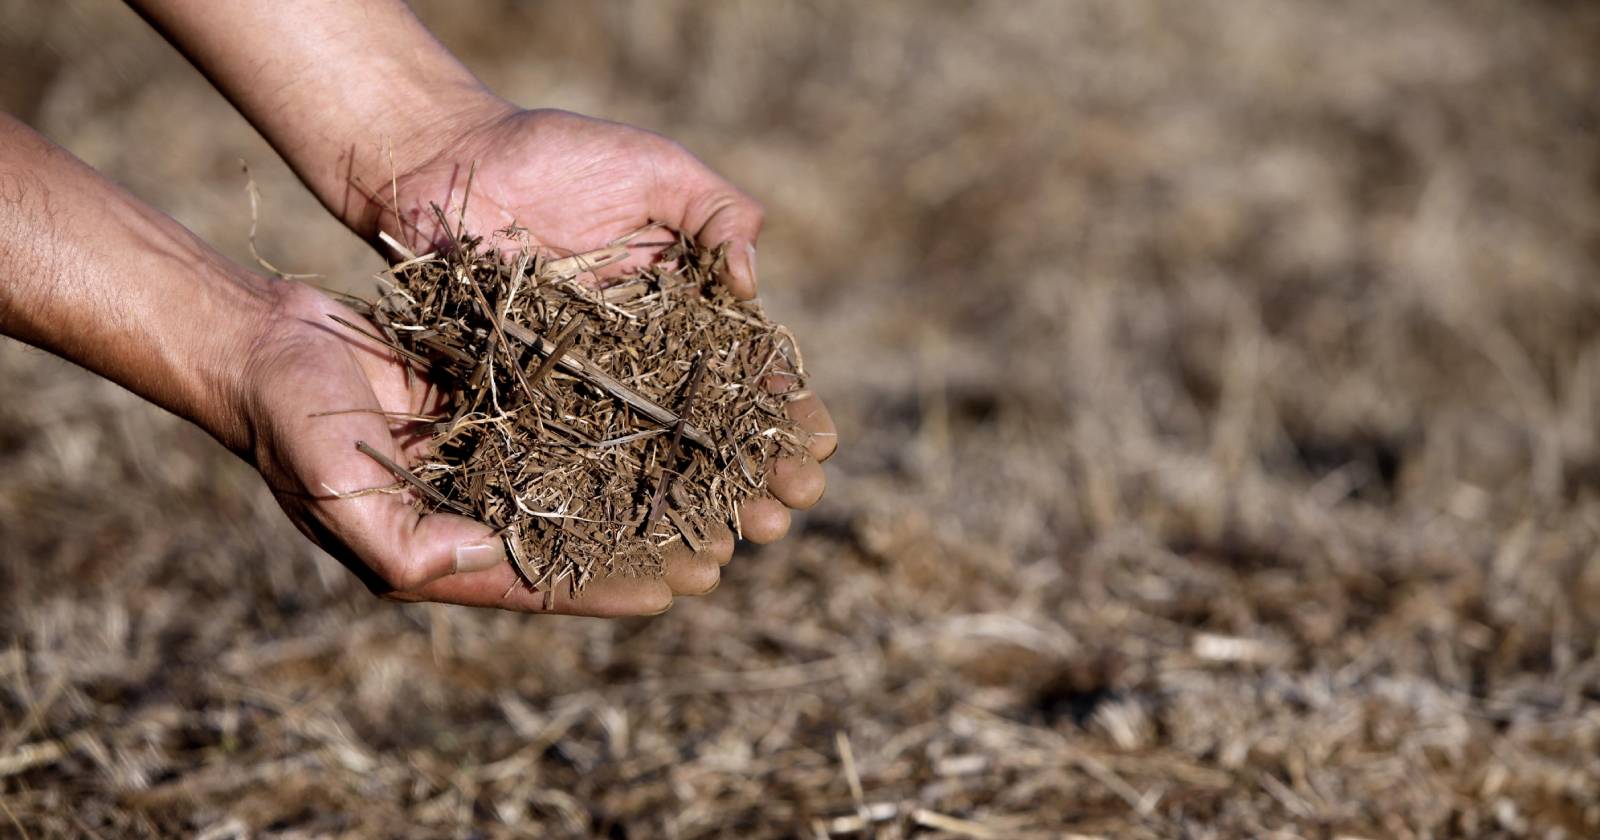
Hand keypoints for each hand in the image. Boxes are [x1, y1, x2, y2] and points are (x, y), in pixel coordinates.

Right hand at [242, 282, 699, 614]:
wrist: (261, 342)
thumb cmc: (292, 426)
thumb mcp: (343, 499)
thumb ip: (413, 546)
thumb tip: (500, 555)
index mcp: (436, 551)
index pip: (542, 579)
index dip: (612, 587)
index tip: (681, 587)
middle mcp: (467, 508)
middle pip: (572, 534)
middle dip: (642, 541)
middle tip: (720, 542)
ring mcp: (479, 452)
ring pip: (574, 477)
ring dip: (636, 482)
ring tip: (711, 483)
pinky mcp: (485, 400)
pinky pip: (556, 416)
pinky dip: (604, 421)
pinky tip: (662, 414)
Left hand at [347, 104, 838, 594]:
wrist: (446, 167)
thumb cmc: (556, 157)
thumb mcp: (655, 169)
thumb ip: (716, 211)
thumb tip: (754, 279)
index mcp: (686, 308)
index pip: (750, 369)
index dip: (786, 408)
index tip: (820, 443)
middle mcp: (646, 357)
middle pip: (711, 426)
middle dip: (756, 471)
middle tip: (788, 511)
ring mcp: (589, 386)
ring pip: (654, 454)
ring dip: (700, 499)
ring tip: (741, 539)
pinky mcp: (530, 402)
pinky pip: (577, 455)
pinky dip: (614, 495)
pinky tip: (649, 534)